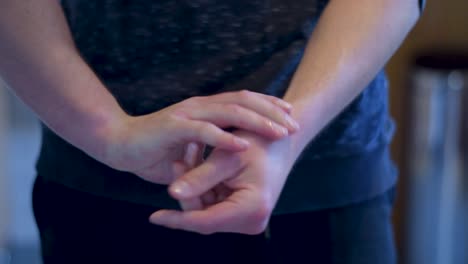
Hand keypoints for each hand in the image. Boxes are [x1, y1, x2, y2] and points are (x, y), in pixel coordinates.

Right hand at [101, 91, 298, 183]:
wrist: (118, 146)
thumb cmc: (154, 150)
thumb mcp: (190, 152)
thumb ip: (209, 154)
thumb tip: (228, 164)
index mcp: (205, 109)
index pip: (243, 101)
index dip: (267, 106)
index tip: (289, 116)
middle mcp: (200, 106)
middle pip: (243, 102)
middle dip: (271, 112)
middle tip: (294, 124)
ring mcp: (188, 114)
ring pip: (230, 112)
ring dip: (257, 122)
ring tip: (279, 132)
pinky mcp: (174, 127)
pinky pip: (205, 132)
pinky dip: (226, 138)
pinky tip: (244, 145)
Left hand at [149, 130, 295, 233]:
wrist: (283, 140)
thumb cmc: (260, 142)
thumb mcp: (227, 157)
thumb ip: (200, 177)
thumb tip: (172, 193)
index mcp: (252, 208)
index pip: (206, 221)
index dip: (178, 220)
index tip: (154, 218)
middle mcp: (252, 220)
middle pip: (205, 216)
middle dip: (188, 191)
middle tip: (177, 160)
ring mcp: (248, 217)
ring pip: (207, 209)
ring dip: (195, 185)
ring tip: (190, 153)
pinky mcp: (244, 211)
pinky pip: (215, 203)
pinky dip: (205, 185)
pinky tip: (200, 162)